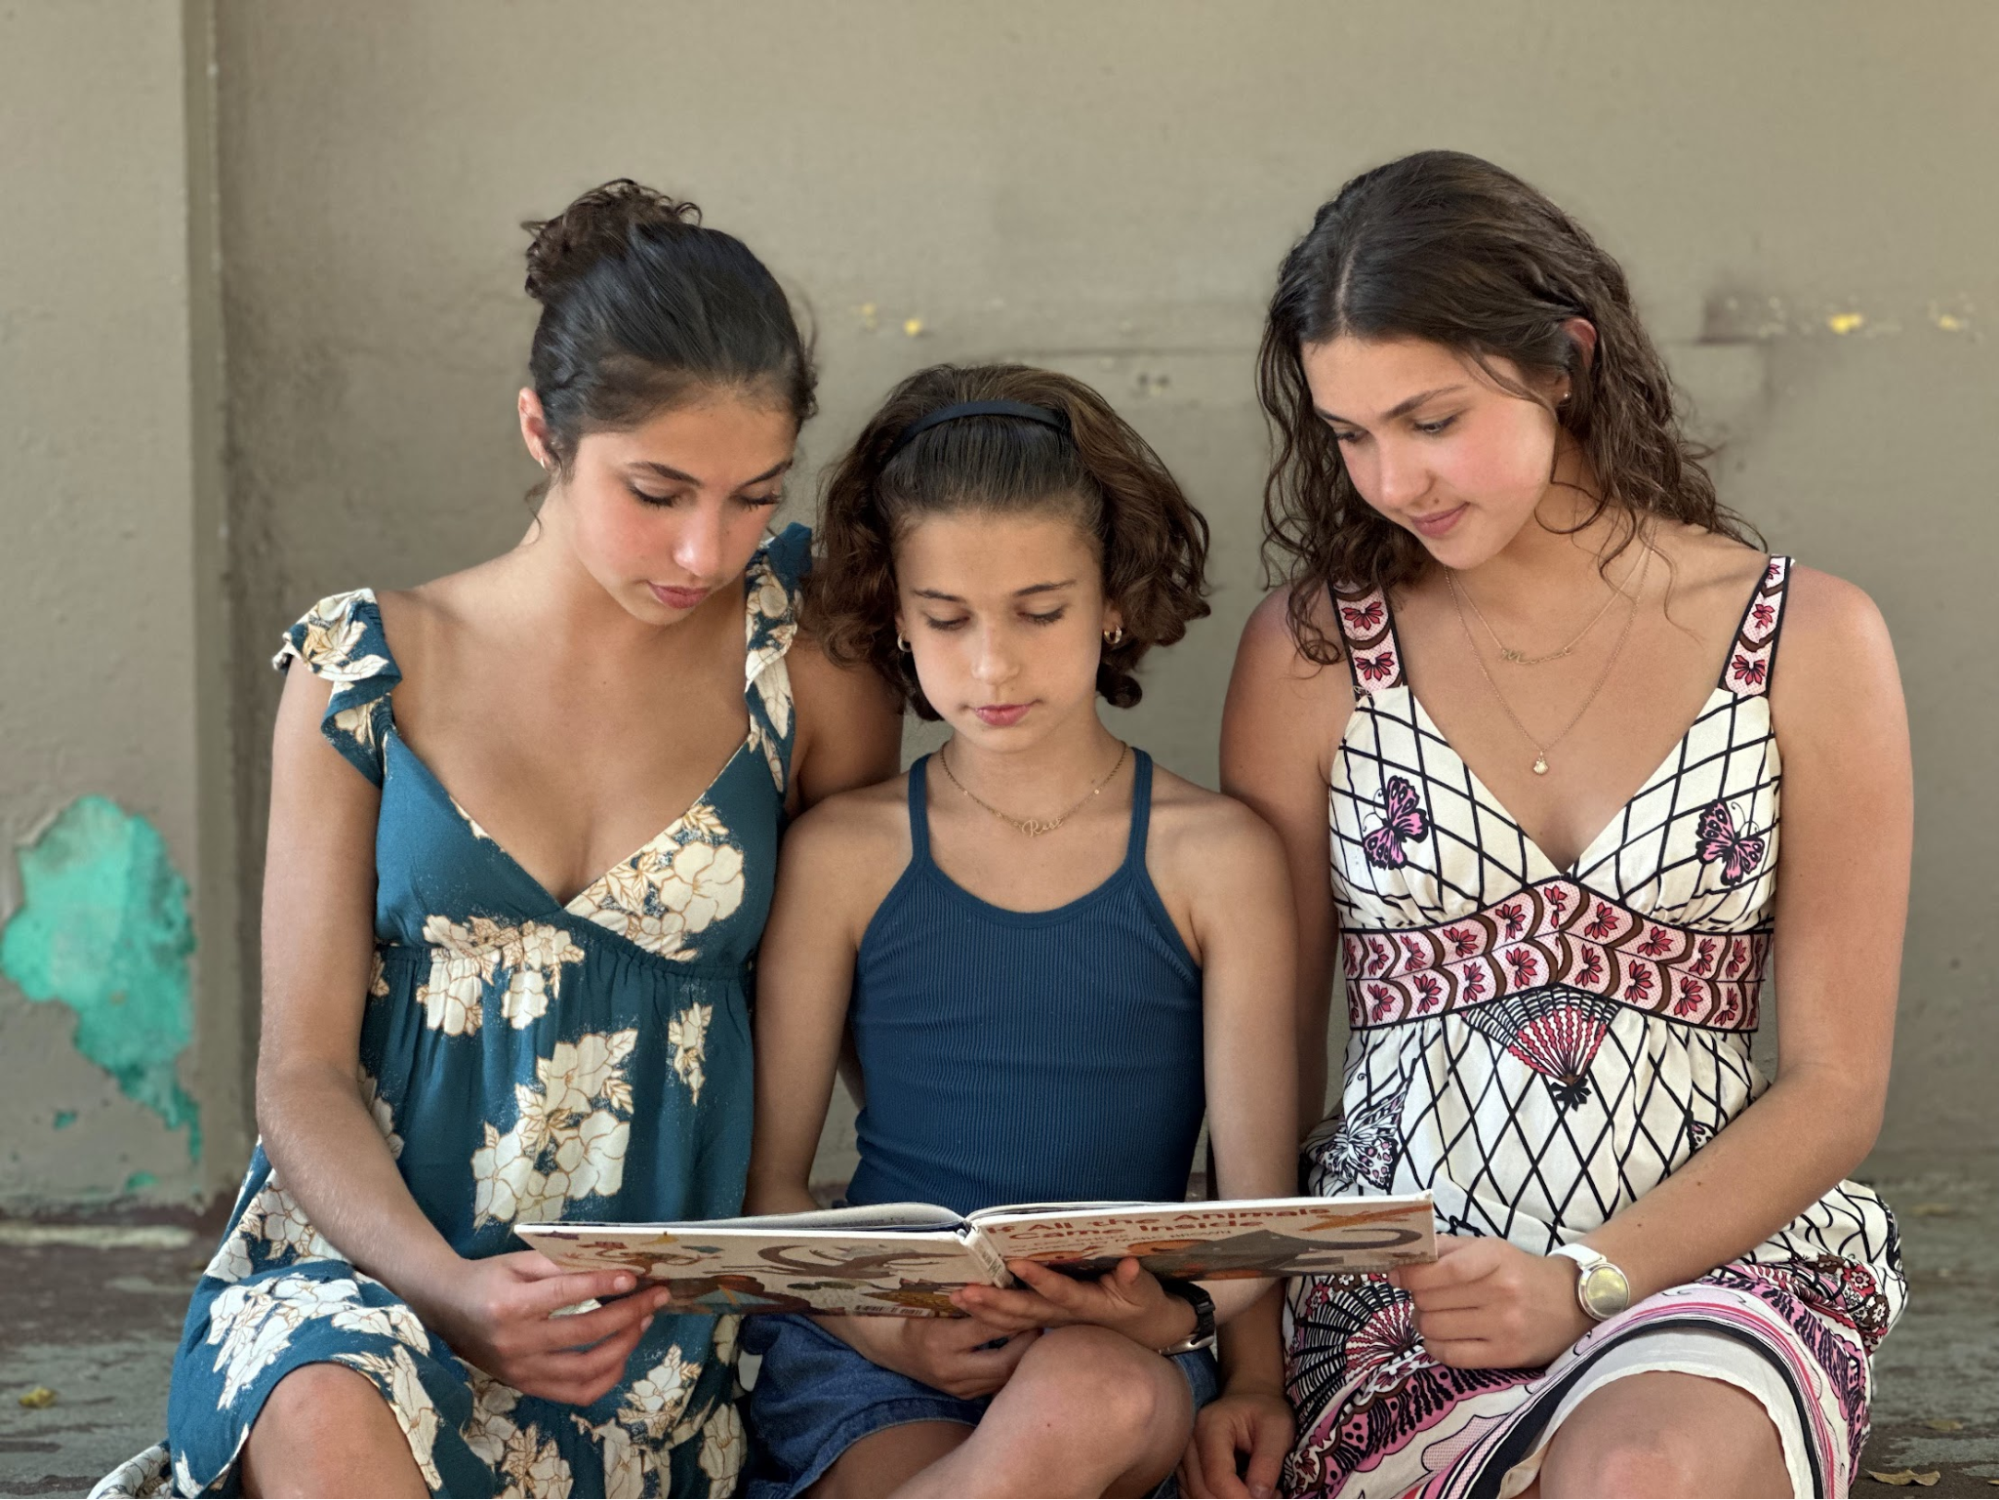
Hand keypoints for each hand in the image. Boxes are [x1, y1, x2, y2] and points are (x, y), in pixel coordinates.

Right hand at [420, 1250, 667, 1405]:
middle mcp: (516, 1343)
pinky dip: (606, 1378)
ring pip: (586, 1370)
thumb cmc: (487, 1278)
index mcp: (510, 1306)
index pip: (567, 1295)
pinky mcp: (526, 1386)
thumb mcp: (518, 1262)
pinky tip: (622, 1355)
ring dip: (623, 1346)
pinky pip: (576, 1394)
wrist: (447, 1309)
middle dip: (628, 1314)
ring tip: (643, 1322)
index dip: (604, 1285)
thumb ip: (561, 1264)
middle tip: (655, 1297)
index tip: (636, 1277)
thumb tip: (612, 1265)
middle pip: (584, 1333)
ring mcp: (521, 1371)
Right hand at [829, 1312, 1038, 1399]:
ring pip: (1005, 1378)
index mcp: (939, 1339)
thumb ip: (965, 1294)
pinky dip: (1012, 1367)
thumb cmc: (914, 1312)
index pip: (987, 1326)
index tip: (1030, 1296)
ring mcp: (957, 1387)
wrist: (890, 1347)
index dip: (1012, 1311)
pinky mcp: (963, 1395)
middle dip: (1029, 1341)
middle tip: (1042, 1319)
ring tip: (1037, 1331)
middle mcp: (949, 1368)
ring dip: (1025, 1356)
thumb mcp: (933, 1298)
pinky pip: (996, 1384)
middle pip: (1004, 1362)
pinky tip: (1023, 1349)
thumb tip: (1005, 1277)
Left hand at [951, 1258, 1194, 1349]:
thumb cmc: (1142, 1305)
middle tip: (964, 1291)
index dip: (1038, 1279)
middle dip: (993, 1302)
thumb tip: (1130, 1265)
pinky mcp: (1044, 1321)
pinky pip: (1012, 1324)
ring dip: (983, 1311)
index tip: (1016, 1263)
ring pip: (1012, 1321)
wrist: (1142, 1332)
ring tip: (955, 1298)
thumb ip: (1135, 1280)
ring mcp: (1050, 1322)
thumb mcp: (1145, 1291)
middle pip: (1024, 1312)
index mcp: (1086, 1305)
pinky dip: (988, 1316)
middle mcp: (1062, 1317)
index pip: (1058, 1292)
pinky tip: (966, 1307)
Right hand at [1178, 1386, 1292, 1498]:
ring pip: (1195, 1495)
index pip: (1216, 1475)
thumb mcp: (1278, 1428)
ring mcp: (1186, 1455)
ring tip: (1257, 1494)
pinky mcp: (1188, 1468)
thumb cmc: (1266, 1411)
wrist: (1251, 1398)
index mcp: (1211, 1425)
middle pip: (1201, 1490)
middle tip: (1271, 1497)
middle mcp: (1191, 1441)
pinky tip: (1241, 1494)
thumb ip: (1268, 1461)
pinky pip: (1195, 1494)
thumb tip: (1259, 1497)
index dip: (1239, 1497)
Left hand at [1390, 1235, 1592, 1368]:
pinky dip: (1434, 1346)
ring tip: (1432, 1315)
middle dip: (1416, 1297)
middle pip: (1430, 1299)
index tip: (1396, 1275)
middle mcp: (1501, 1293)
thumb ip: (1447, 1248)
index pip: (1442, 1269)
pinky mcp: (1505, 1357)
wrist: (1570, 1304)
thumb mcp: (1489, 1248)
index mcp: (1495, 1258)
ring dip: (1422, 1321)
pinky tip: (1440, 1337)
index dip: (1410, 1274)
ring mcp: (1504, 1327)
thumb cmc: (1520, 1272)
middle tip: (1422, 1295)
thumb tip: (1404, 1255)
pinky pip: (1450, 1356)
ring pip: (1434, 1328)